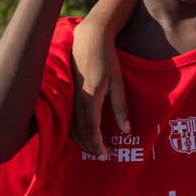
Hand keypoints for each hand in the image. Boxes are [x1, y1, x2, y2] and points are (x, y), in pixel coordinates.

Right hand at [70, 20, 128, 155]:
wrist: (88, 40)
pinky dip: (76, 132)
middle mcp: (77, 101)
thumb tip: (126, 130)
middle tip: (106, 154)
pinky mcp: (69, 95)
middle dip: (92, 147)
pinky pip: (69, 119)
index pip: (91, 130)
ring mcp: (70, 98)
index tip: (107, 155)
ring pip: (72, 128)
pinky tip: (85, 135)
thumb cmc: (106, 60)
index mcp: (91, 98)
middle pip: (80, 132)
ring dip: (83, 141)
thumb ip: (121, 107)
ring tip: (97, 148)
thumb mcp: (118, 82)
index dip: (98, 145)